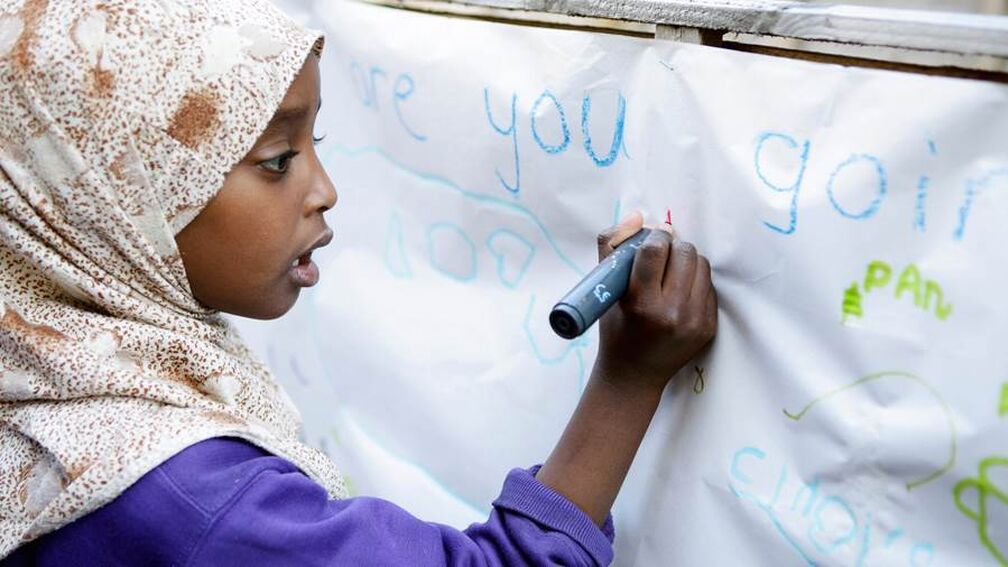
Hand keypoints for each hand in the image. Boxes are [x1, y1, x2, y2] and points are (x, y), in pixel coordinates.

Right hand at [594, 211, 716, 392]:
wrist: (634, 375)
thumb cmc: (614, 329)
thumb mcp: (603, 289)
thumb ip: (612, 245)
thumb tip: (638, 216)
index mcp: (641, 304)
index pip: (655, 251)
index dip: (654, 238)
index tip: (650, 242)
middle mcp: (672, 314)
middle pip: (684, 252)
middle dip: (672, 247)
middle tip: (661, 256)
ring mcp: (694, 321)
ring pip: (701, 264)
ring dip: (686, 261)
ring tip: (671, 272)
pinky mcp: (709, 327)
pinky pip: (709, 285)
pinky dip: (695, 281)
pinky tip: (680, 292)